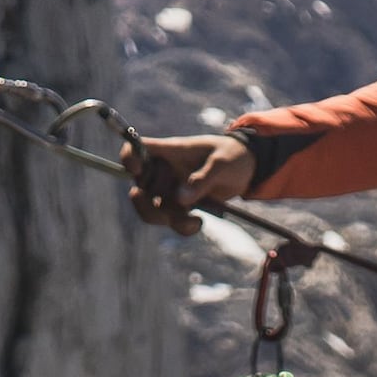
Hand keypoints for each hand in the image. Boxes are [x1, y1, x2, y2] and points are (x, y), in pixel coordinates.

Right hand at [126, 131, 255, 230]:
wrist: (247, 169)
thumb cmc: (232, 155)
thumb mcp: (221, 164)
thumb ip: (202, 179)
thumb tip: (180, 200)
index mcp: (170, 152)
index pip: (137, 149)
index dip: (129, 158)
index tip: (136, 170)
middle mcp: (164, 171)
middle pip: (140, 189)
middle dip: (152, 204)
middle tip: (174, 208)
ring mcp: (170, 190)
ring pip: (152, 210)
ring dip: (168, 219)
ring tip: (193, 221)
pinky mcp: (180, 206)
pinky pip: (171, 222)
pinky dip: (182, 227)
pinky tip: (199, 222)